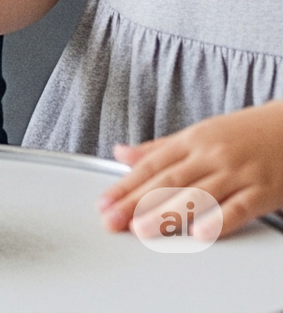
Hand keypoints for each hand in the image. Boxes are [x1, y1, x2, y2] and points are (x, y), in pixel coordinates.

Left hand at [99, 102, 282, 237]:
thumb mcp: (199, 134)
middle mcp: (211, 155)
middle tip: (113, 220)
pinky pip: (239, 208)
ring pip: (198, 195)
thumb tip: (121, 154)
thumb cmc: (243, 133)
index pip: (152, 166)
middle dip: (137, 202)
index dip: (126, 185)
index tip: (105, 203)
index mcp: (192, 141)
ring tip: (143, 229)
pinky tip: (200, 233)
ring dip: (168, 214)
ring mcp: (237, 173)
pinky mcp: (263, 191)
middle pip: (168, 181)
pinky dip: (219, 221)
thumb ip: (159, 148)